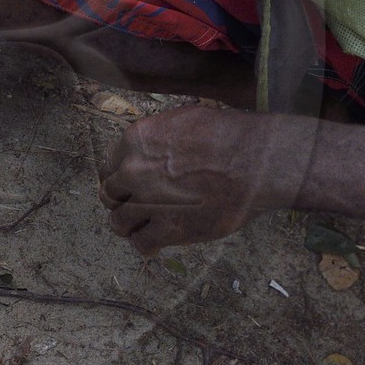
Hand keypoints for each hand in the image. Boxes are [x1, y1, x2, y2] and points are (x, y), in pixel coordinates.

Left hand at [98, 106, 308, 254]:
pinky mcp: (170, 229)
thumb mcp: (182, 120)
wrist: (255, 162)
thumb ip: (156, 139)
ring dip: (128, 225)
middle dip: (120, 201)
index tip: (125, 186)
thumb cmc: (228, 135)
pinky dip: (146, 244)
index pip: (109, 166)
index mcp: (136, 140)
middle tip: (132, 206)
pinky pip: (142, 242)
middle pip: (110, 194)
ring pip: (119, 222)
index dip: (117, 178)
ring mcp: (149, 202)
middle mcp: (134, 171)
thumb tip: (149, 150)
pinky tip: (155, 243)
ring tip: (140, 227)